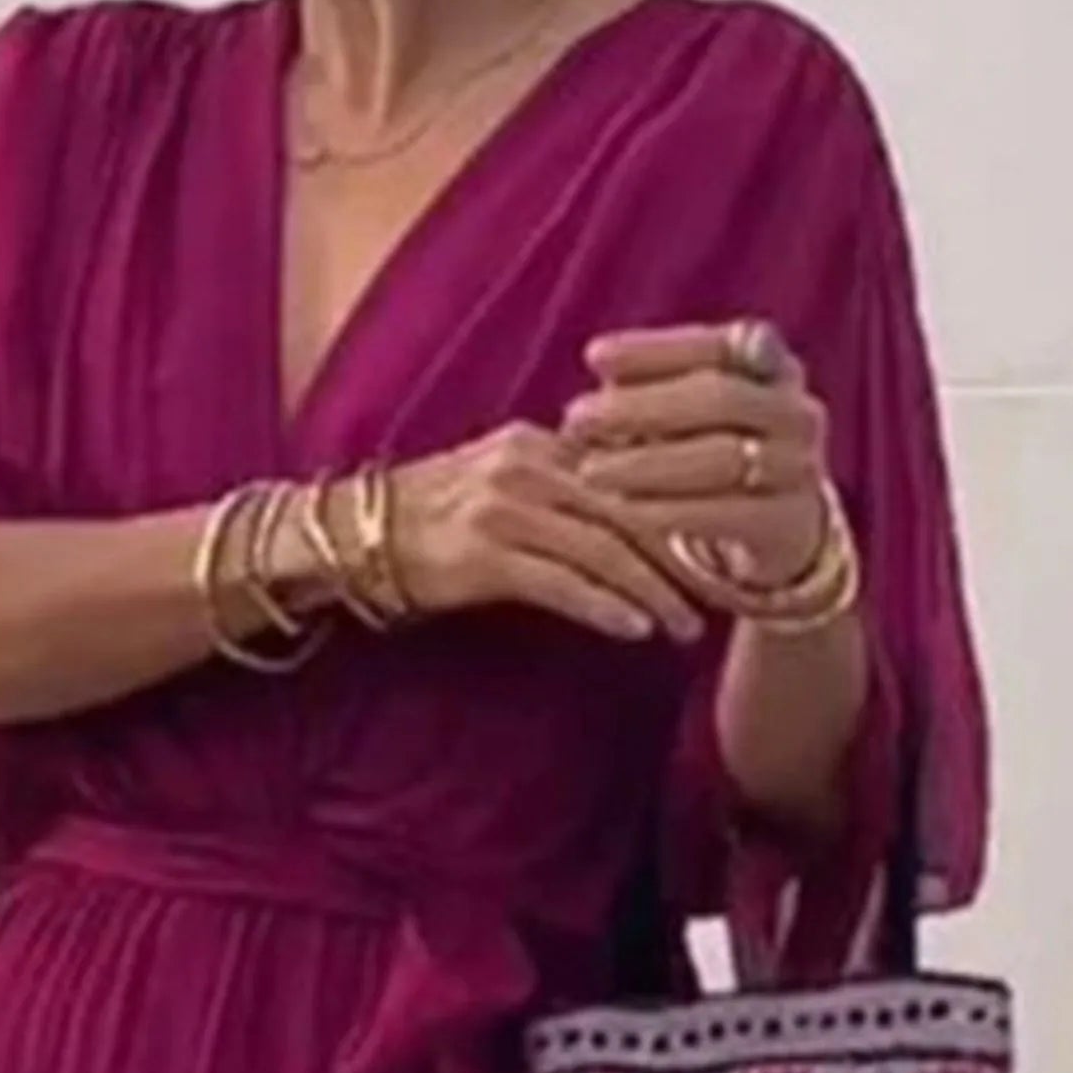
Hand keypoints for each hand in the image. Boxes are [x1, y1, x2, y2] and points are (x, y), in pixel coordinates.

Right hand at [388, 422, 705, 642]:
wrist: (350, 536)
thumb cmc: (430, 520)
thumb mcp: (500, 482)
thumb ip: (560, 487)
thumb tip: (630, 508)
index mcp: (537, 444)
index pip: (628, 472)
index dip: (681, 509)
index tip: (721, 544)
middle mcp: (526, 467)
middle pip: (628, 510)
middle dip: (682, 554)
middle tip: (723, 591)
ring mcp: (505, 510)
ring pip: (604, 549)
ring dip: (654, 591)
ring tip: (688, 624)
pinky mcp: (484, 556)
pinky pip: (561, 583)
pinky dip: (605, 607)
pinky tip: (637, 629)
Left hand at [562, 325, 829, 597]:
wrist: (775, 527)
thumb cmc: (708, 452)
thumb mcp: (680, 414)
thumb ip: (643, 391)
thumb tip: (591, 383)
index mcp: (770, 365)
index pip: (715, 345)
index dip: (654, 350)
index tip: (593, 357)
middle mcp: (795, 409)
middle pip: (720, 398)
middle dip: (643, 407)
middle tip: (577, 418)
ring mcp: (799, 466)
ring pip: (723, 458)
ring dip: (649, 464)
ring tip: (589, 470)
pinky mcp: (787, 522)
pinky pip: (727, 513)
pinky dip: (671, 509)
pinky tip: (624, 507)